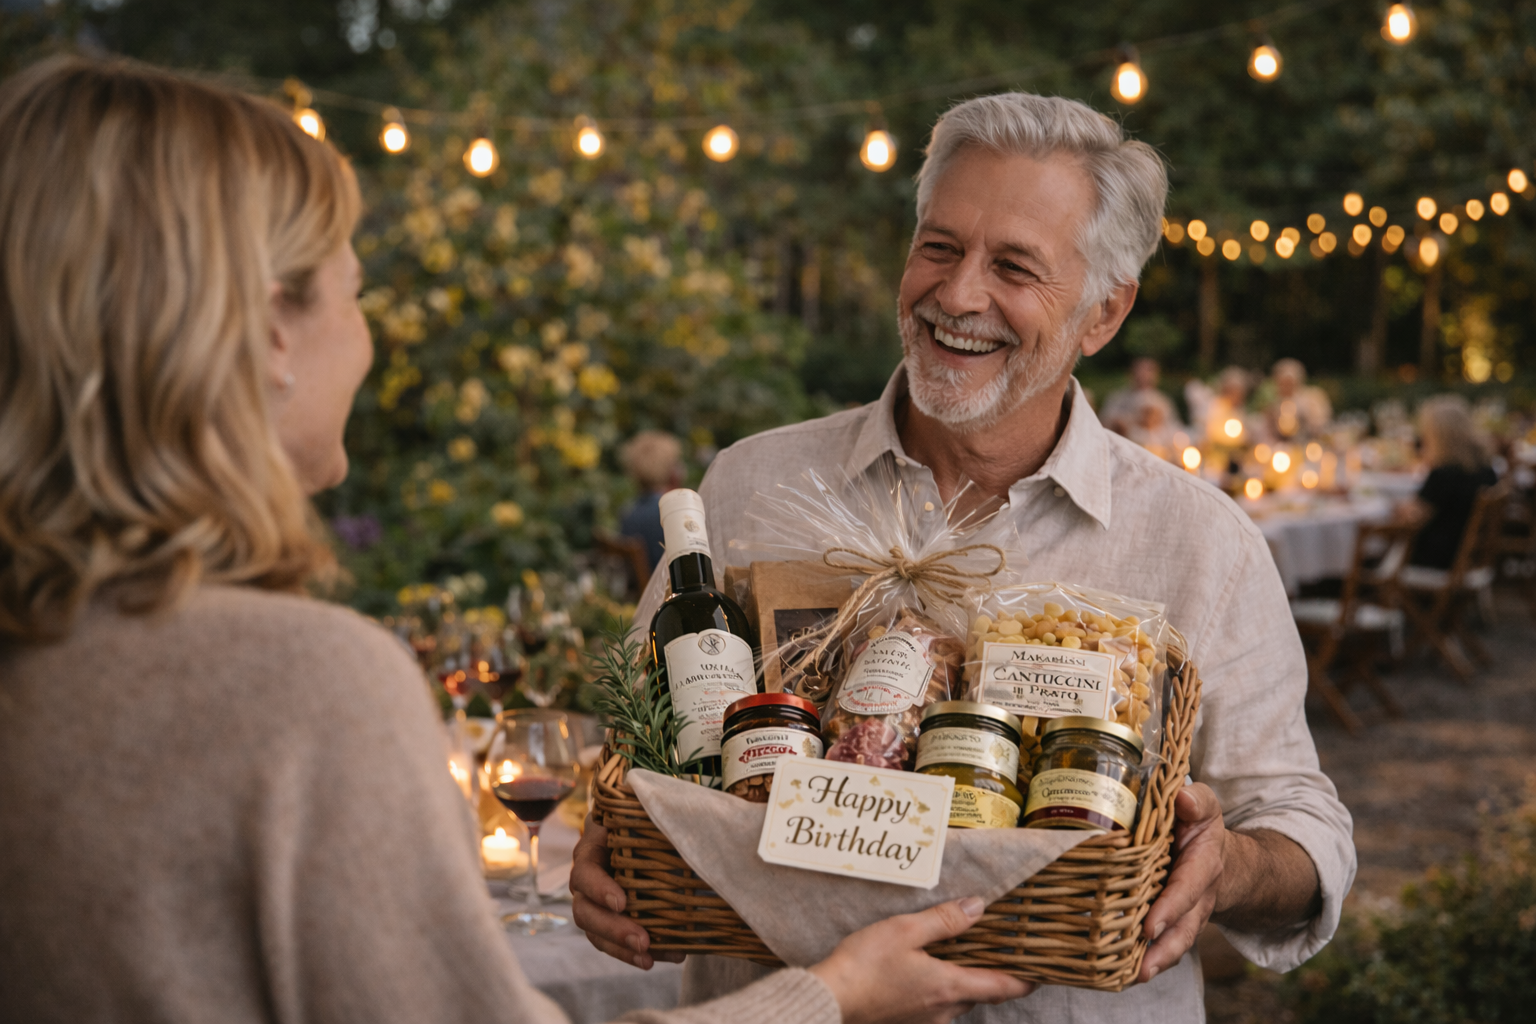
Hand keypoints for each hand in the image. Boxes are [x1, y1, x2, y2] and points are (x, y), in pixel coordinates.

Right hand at [570, 813, 683, 969]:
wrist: (643, 828)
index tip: (622, 902)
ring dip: (622, 950)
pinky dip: (638, 953)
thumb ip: (649, 807)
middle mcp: (587, 879)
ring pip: (596, 933)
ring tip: (650, 959)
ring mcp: (596, 902)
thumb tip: (675, 814)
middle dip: (613, 930)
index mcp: (591, 848)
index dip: (599, 888)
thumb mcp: (641, 805)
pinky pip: (616, 943)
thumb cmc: (642, 814)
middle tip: (642, 942)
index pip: (585, 872)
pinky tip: (669, 956)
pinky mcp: (612, 918)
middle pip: (585, 911)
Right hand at [809, 898, 1031, 1023]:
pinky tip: (920, 971)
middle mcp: (943, 1011)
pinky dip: (938, 989)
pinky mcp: (907, 1023)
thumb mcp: (905, 931)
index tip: (1042, 971)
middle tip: (990, 948)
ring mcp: (925, 1021)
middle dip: (987, 973)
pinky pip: (934, 1006)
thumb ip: (944, 920)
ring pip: (955, 1001)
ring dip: (959, 980)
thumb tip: (978, 908)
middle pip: (979, 993)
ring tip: (951, 954)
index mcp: (949, 987)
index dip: (1026, 980)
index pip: (1002, 987)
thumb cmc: (864, 965)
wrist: (830, 999)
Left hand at [1138, 782, 1225, 982]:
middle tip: (1141, 967)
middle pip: (1184, 929)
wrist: (1214, 852)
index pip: (1186, 889)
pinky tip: (1122, 971)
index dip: (1170, 909)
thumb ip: (1197, 800)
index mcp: (1202, 865)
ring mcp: (1184, 913)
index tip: (1150, 927)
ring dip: (1156, 961)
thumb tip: (1183, 798)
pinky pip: (1162, 943)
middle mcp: (1196, 896)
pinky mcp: (1169, 921)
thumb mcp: (1203, 806)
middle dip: (1164, 948)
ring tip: (1133, 978)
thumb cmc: (1198, 824)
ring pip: (1175, 942)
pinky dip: (1146, 958)